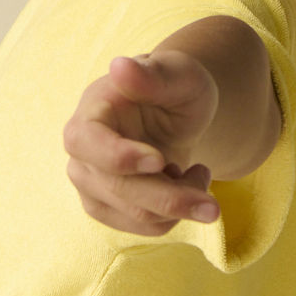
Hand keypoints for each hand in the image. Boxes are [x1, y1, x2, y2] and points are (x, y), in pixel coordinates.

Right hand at [64, 49, 222, 236]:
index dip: (120, 157)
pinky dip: (175, 214)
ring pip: (137, 215)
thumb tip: (120, 66)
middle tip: (214, 201)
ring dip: (181, 202)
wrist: (175, 115)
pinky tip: (181, 185)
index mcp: (90, 112)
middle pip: (120, 190)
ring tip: (197, 172)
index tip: (160, 160)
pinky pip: (145, 228)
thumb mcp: (180, 74)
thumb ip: (154, 74)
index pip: (86, 142)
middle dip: (173, 197)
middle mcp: (81, 153)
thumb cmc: (177, 88)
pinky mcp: (107, 208)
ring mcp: (90, 184)